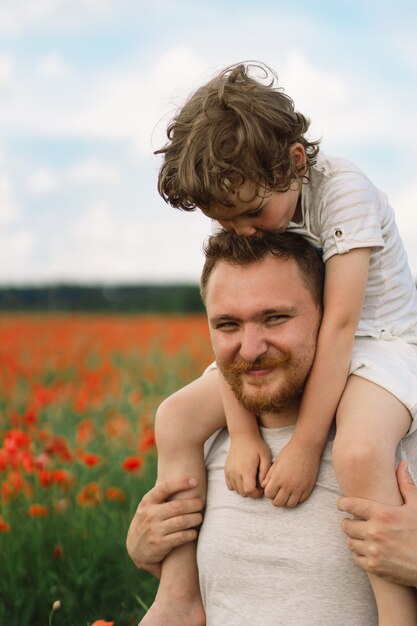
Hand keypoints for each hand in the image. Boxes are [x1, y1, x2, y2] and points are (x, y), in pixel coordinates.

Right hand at [126, 477, 203, 577]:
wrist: (136, 549)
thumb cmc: (148, 521)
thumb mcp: (147, 507)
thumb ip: (161, 496)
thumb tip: (183, 478)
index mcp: (147, 502)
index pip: (165, 488)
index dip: (181, 483)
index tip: (195, 481)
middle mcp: (150, 514)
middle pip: (178, 506)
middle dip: (194, 504)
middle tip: (201, 503)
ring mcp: (154, 530)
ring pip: (182, 521)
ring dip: (195, 519)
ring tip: (200, 517)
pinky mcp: (160, 545)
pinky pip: (180, 537)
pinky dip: (191, 534)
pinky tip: (194, 532)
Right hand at [225, 434, 270, 497]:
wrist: (242, 435)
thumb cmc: (256, 446)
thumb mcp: (266, 457)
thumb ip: (265, 473)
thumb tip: (263, 485)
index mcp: (246, 470)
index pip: (249, 491)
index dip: (256, 494)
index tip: (261, 488)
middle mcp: (235, 472)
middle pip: (242, 493)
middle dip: (251, 493)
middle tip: (258, 485)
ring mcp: (229, 472)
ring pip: (236, 490)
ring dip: (244, 489)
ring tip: (251, 481)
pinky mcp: (226, 470)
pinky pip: (230, 485)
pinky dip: (236, 486)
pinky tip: (243, 479)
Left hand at [262, 439, 319, 506]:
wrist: (306, 448)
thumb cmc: (289, 453)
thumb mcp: (276, 462)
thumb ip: (269, 476)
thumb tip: (263, 486)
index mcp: (278, 478)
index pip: (269, 494)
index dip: (268, 492)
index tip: (271, 488)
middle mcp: (288, 485)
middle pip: (278, 503)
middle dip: (276, 499)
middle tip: (278, 493)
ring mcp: (299, 488)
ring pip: (290, 504)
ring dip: (286, 501)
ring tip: (286, 493)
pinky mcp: (308, 488)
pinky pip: (300, 500)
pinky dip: (296, 499)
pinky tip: (294, 492)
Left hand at [338, 461, 416, 586]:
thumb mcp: (416, 506)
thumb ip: (405, 484)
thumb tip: (401, 464)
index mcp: (382, 514)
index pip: (350, 505)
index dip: (343, 503)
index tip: (342, 504)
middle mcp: (374, 532)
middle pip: (346, 525)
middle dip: (348, 522)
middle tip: (353, 521)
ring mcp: (373, 551)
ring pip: (349, 542)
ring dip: (353, 538)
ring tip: (360, 535)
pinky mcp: (374, 567)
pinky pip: (356, 558)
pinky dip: (359, 554)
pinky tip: (366, 549)